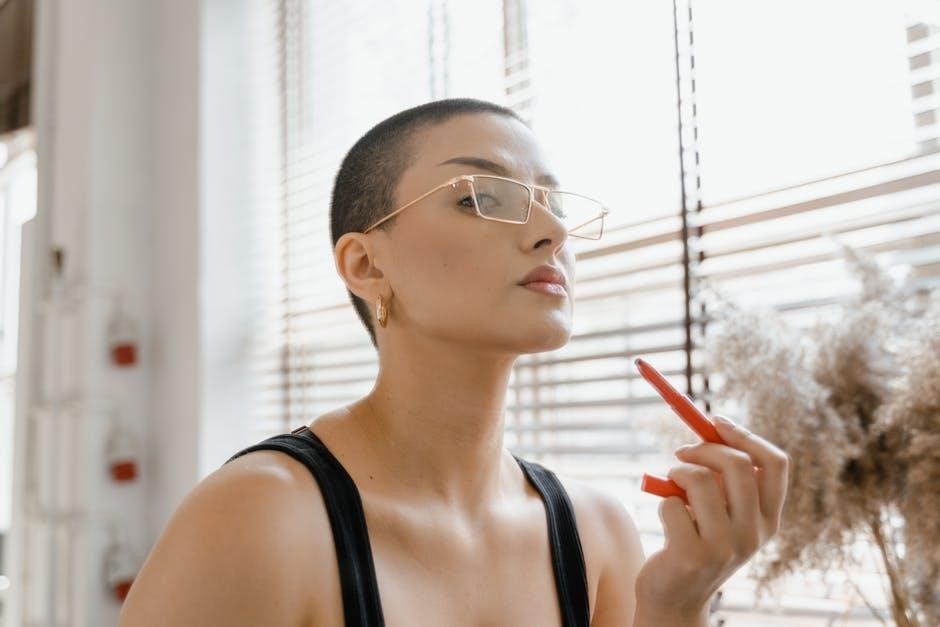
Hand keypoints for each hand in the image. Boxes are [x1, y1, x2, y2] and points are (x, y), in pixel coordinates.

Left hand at [634, 415, 788, 620]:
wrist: (675, 595)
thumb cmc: (695, 540)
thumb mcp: (721, 512)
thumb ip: (724, 478)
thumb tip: (710, 428)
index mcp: (768, 520)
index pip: (776, 464)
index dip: (745, 435)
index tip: (716, 422)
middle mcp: (754, 535)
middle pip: (738, 464)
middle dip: (703, 447)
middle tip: (682, 451)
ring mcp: (724, 547)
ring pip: (699, 480)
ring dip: (677, 474)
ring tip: (672, 488)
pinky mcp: (692, 555)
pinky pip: (671, 504)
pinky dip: (662, 503)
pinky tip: (667, 523)